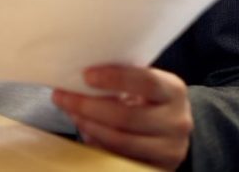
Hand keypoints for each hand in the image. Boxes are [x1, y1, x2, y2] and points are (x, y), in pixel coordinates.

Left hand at [52, 65, 191, 170]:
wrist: (171, 130)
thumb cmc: (150, 100)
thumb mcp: (145, 86)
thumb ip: (122, 79)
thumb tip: (80, 76)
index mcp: (174, 91)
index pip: (146, 81)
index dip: (115, 78)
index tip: (86, 75)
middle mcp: (177, 121)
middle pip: (127, 116)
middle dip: (88, 106)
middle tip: (62, 97)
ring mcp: (170, 149)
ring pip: (121, 141)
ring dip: (89, 126)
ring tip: (70, 113)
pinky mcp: (159, 168)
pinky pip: (120, 158)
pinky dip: (98, 144)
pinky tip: (86, 131)